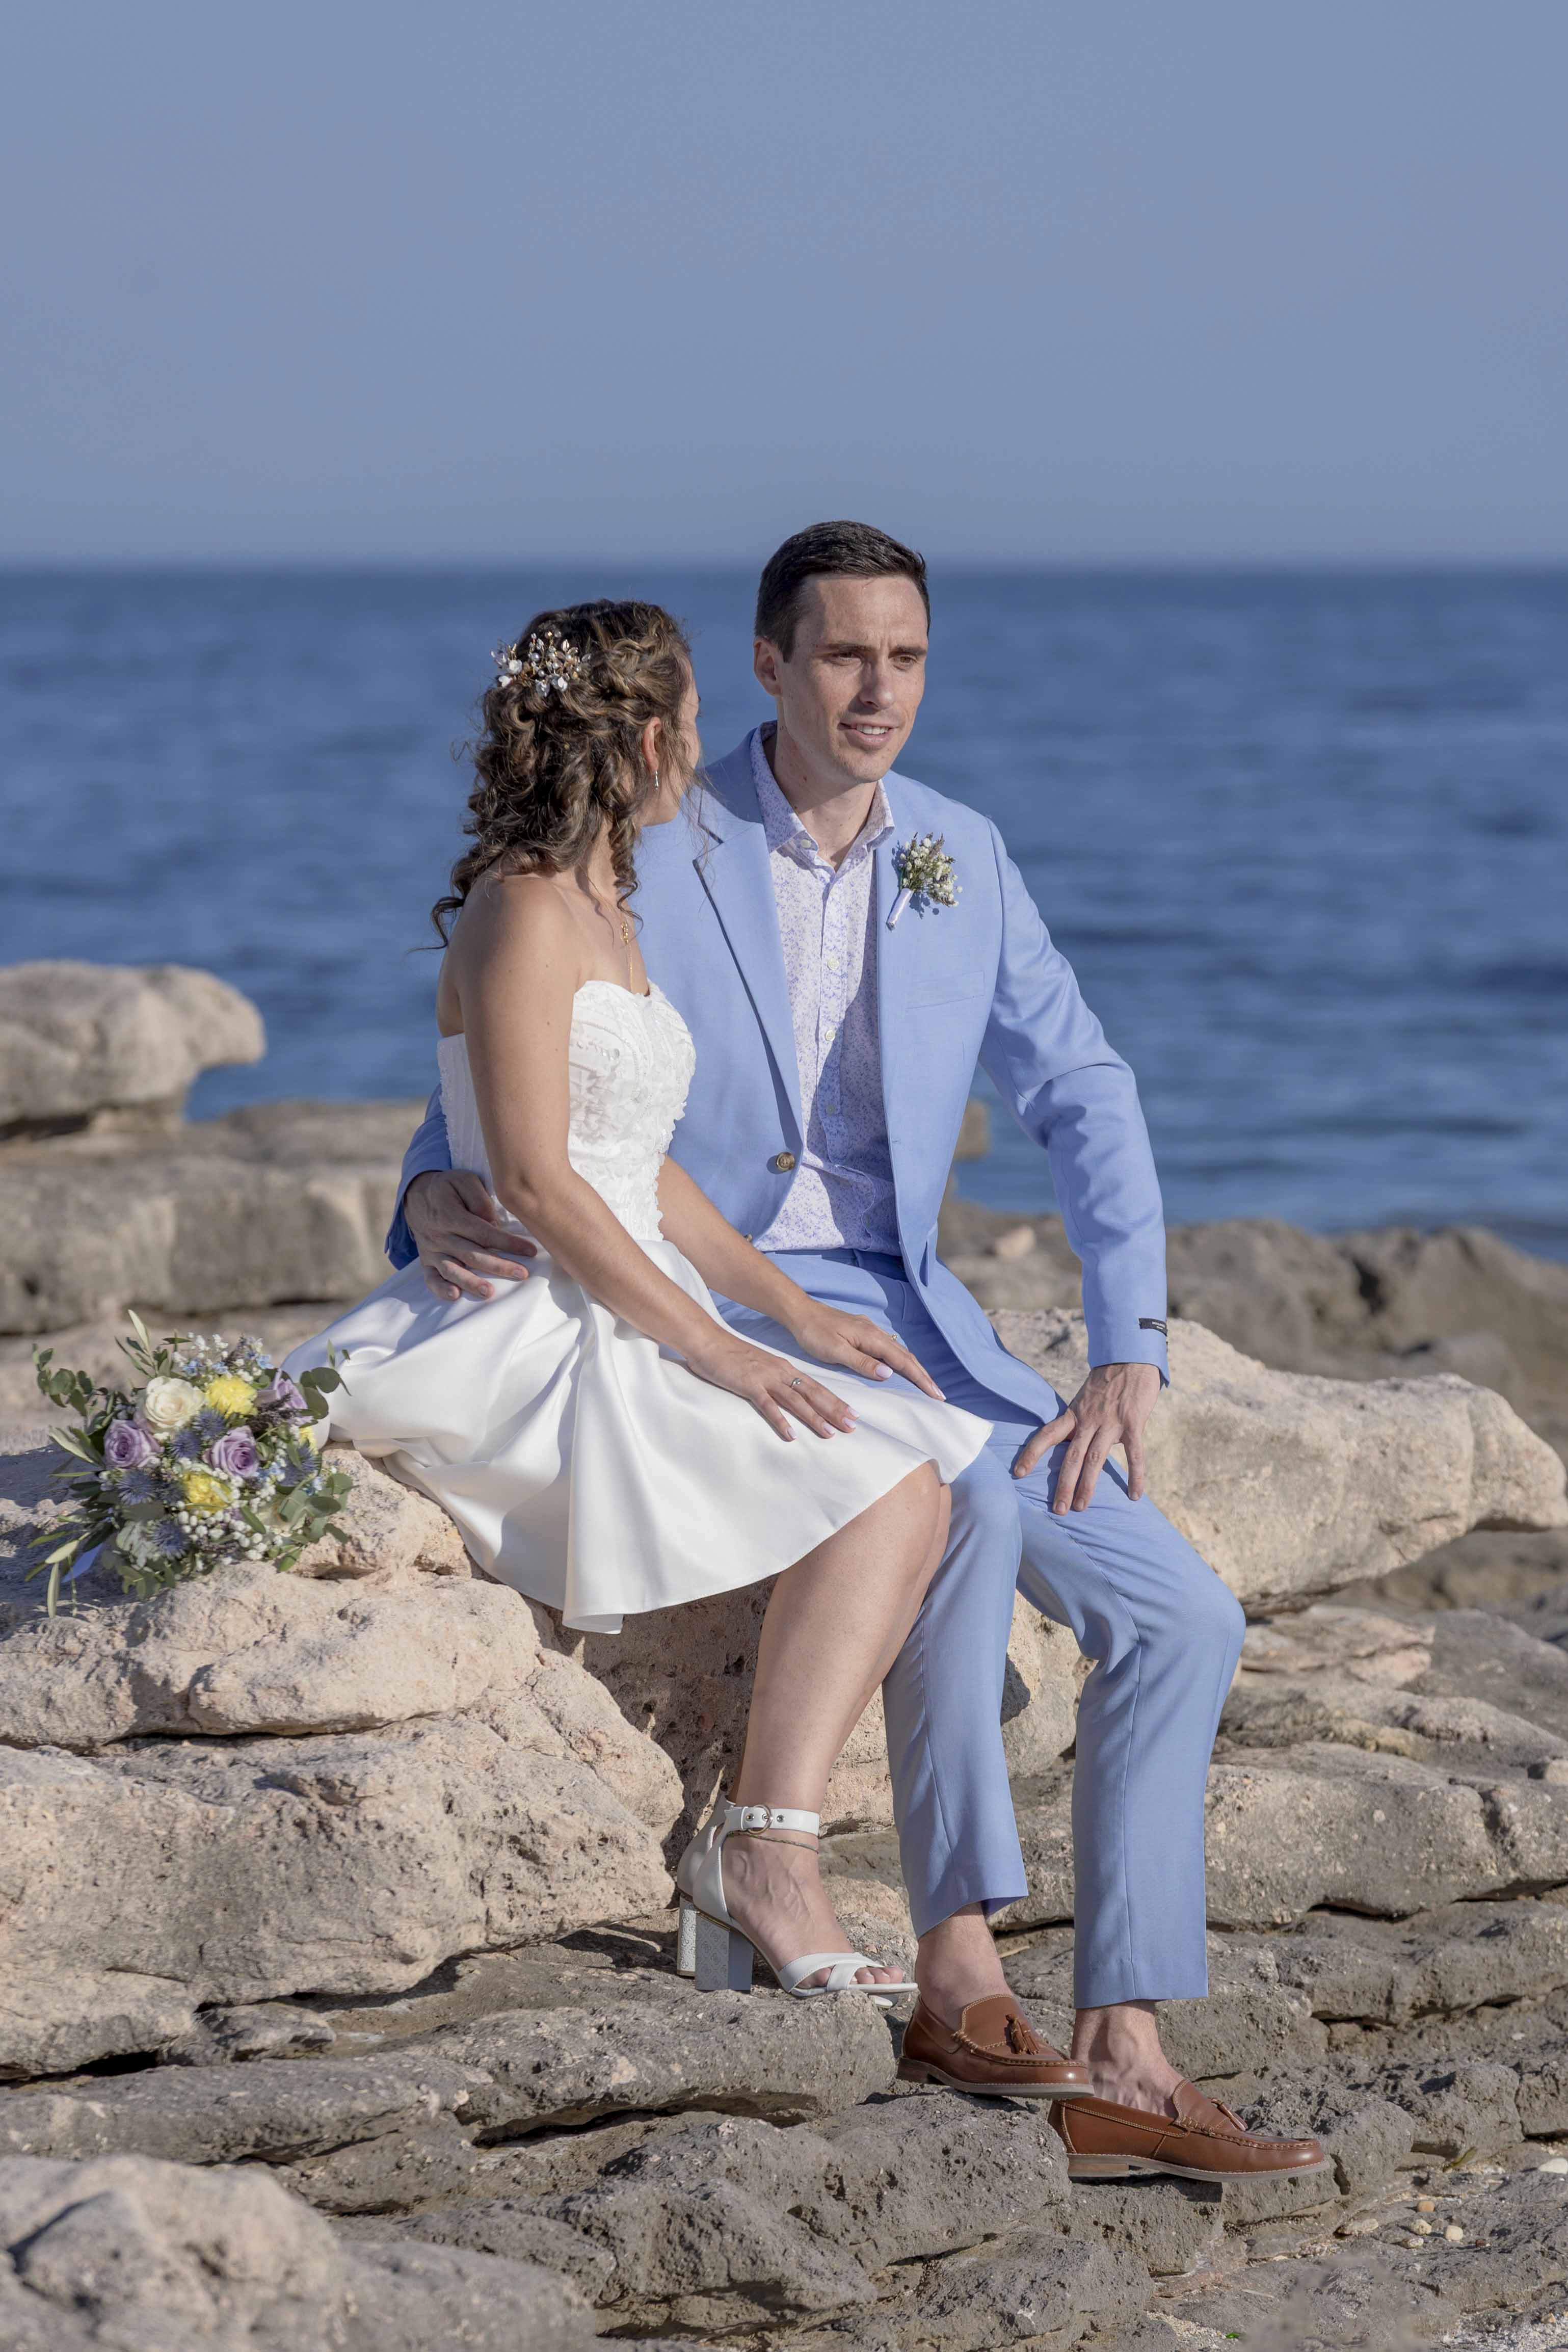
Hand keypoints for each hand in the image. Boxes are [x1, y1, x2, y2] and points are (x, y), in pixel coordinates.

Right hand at [406, 1169, 537, 1302]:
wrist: (416, 1195)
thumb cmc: (448, 1188)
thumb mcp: (464, 1181)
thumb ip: (480, 1199)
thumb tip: (493, 1223)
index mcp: (451, 1215)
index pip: (483, 1232)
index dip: (508, 1243)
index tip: (530, 1251)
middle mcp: (440, 1235)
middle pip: (472, 1254)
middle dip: (498, 1266)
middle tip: (522, 1274)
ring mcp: (431, 1250)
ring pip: (452, 1270)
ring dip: (470, 1282)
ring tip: (488, 1293)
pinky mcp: (426, 1261)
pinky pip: (430, 1278)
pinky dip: (440, 1289)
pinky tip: (455, 1296)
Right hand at [684, 1328, 858, 1441]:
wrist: (708, 1341)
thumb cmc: (732, 1355)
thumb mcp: (761, 1366)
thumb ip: (775, 1379)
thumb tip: (788, 1395)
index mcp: (785, 1368)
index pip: (816, 1387)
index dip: (836, 1401)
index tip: (853, 1414)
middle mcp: (780, 1372)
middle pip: (813, 1393)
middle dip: (834, 1410)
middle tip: (852, 1426)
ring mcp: (766, 1378)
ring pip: (796, 1400)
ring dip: (814, 1417)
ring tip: (830, 1434)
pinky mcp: (749, 1385)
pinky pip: (768, 1406)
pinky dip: (780, 1420)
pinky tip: (791, 1435)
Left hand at [783, 1304, 946, 1402]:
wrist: (801, 1313)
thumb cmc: (814, 1333)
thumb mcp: (835, 1351)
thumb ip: (862, 1362)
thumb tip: (889, 1373)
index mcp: (871, 1337)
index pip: (903, 1361)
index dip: (921, 1378)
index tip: (936, 1394)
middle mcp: (876, 1332)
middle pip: (906, 1356)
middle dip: (924, 1375)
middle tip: (938, 1394)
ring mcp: (871, 1331)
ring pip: (899, 1351)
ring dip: (914, 1368)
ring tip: (926, 1384)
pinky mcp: (864, 1332)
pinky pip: (889, 1348)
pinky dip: (901, 1360)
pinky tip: (901, 1367)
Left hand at [1012, 1361, 1160, 1511]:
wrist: (1130, 1357)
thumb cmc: (1106, 1381)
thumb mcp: (1083, 1399)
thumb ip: (1078, 1421)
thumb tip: (1071, 1444)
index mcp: (1073, 1413)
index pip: (1047, 1435)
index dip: (1031, 1454)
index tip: (1018, 1473)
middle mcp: (1088, 1420)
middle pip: (1072, 1457)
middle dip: (1064, 1485)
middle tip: (1058, 1509)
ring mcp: (1110, 1422)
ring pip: (1096, 1459)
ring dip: (1088, 1485)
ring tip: (1081, 1507)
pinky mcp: (1133, 1423)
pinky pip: (1135, 1455)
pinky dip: (1135, 1476)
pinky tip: (1134, 1495)